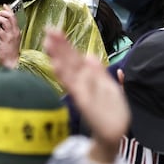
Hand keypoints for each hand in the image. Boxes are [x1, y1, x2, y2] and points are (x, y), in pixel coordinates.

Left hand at [0, 3, 21, 68]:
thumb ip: (11, 33)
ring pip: (5, 21)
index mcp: (17, 31)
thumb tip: (5, 26)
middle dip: (2, 12)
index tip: (4, 5)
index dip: (9, 10)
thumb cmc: (10, 53)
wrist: (12, 62)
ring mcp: (11, 35)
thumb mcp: (13, 40)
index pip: (14, 17)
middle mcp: (15, 32)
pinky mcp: (5, 39)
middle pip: (10, 16)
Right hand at [45, 28, 129, 163]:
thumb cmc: (111, 110)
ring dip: (59, 58)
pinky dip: (66, 77)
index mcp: (89, 77)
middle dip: (59, 47)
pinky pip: (74, 88)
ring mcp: (82, 92)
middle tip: (49, 31)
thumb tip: (89, 55)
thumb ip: (99, 72)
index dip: (65, 45)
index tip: (54, 31)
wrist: (115, 133)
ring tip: (49, 44)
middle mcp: (82, 82)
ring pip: (68, 72)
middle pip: (69, 61)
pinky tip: (57, 67)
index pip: (75, 57)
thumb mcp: (109, 86)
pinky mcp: (84, 102)